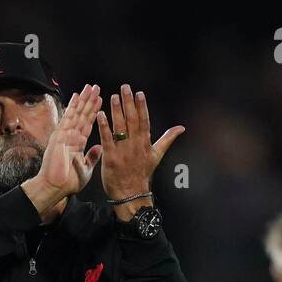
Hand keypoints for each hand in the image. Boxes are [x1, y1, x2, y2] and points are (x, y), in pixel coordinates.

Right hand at [28, 84, 102, 206]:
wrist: (55, 187)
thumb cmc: (67, 182)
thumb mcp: (85, 169)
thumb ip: (92, 157)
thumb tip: (99, 148)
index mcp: (76, 144)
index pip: (87, 124)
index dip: (93, 112)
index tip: (99, 100)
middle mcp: (70, 136)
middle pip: (82, 115)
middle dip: (89, 101)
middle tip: (96, 87)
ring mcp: (64, 134)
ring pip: (77, 113)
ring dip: (84, 99)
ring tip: (91, 87)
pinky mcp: (60, 135)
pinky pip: (68, 118)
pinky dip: (73, 106)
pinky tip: (77, 95)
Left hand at [96, 85, 184, 200]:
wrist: (131, 194)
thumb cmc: (142, 174)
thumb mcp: (157, 155)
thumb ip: (167, 139)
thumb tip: (181, 128)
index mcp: (145, 143)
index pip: (144, 120)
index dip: (142, 106)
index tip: (139, 93)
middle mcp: (135, 145)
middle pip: (132, 120)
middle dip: (128, 103)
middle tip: (125, 87)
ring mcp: (123, 151)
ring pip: (120, 127)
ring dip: (117, 111)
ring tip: (114, 96)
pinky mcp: (111, 158)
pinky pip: (107, 140)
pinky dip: (104, 127)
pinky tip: (101, 115)